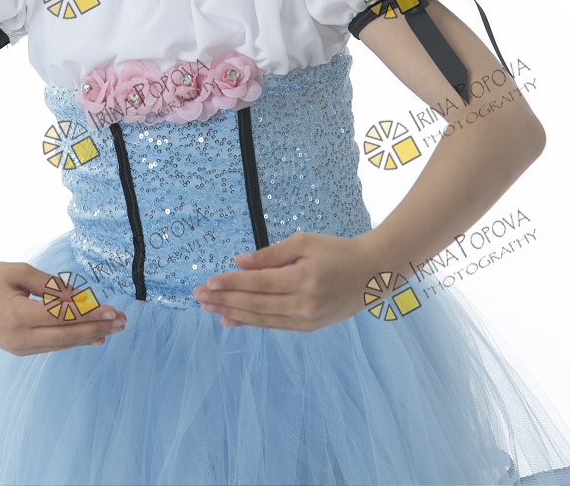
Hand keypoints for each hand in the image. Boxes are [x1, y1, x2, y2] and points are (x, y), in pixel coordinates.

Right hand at [0, 261, 127, 354]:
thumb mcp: (17, 272)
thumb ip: (48, 285)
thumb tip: (79, 296)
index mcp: (17, 315)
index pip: (62, 318)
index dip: (90, 314)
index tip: (113, 310)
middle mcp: (18, 338)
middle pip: (66, 336)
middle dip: (96, 328)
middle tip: (123, 322)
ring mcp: (16, 347)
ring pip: (60, 344)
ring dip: (88, 336)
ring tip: (113, 329)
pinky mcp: (17, 349)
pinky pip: (50, 346)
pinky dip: (72, 340)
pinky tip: (92, 338)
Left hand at [192, 232, 375, 331]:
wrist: (371, 273)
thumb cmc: (336, 250)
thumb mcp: (304, 242)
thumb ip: (271, 254)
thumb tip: (238, 261)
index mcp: (304, 279)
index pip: (258, 283)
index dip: (231, 283)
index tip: (207, 282)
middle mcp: (304, 304)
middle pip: (255, 304)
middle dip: (224, 300)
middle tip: (197, 297)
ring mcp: (307, 319)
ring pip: (262, 318)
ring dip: (232, 313)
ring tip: (208, 308)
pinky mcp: (309, 327)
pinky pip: (273, 325)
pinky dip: (250, 323)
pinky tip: (231, 320)